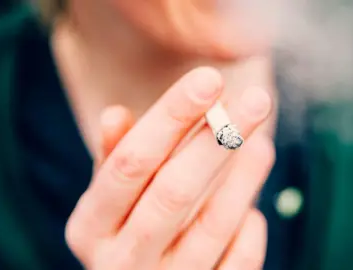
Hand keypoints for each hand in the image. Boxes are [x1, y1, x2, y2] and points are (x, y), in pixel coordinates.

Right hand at [65, 67, 274, 269]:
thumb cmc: (124, 232)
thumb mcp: (108, 202)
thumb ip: (114, 160)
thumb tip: (115, 113)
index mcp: (90, 227)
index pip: (130, 163)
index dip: (171, 118)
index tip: (210, 80)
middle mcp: (120, 261)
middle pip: (173, 192)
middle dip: (217, 141)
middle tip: (257, 100)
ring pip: (210, 227)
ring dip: (243, 180)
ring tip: (262, 143)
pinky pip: (236, 265)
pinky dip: (249, 233)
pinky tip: (254, 211)